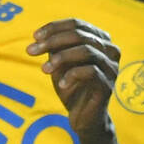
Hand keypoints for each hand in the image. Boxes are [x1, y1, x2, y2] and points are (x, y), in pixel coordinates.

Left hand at [26, 19, 120, 139]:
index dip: (54, 28)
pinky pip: (90, 72)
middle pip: (81, 35)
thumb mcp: (60, 64)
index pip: (77, 24)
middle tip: (31, 51)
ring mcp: (112, 68)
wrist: (83, 119)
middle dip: (53, 41)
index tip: (34, 37)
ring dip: (61, 57)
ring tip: (44, 69)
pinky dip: (71, 75)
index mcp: (100, 41)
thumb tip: (42, 36)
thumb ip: (55, 48)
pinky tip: (61, 84)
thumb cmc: (72, 88)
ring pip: (87, 50)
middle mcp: (111, 51)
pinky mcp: (108, 85)